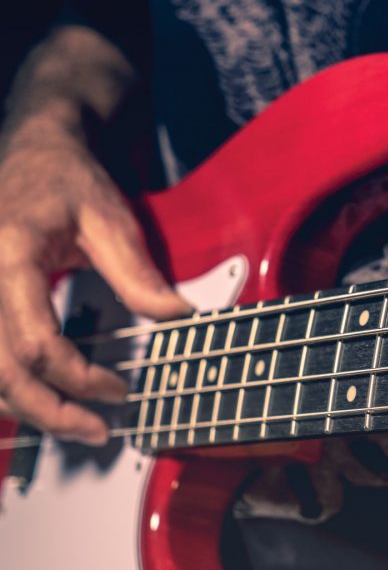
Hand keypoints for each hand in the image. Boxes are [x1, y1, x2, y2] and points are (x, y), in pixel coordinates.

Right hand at [0, 141, 191, 444]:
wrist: (38, 151)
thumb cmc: (68, 177)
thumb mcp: (110, 219)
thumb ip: (138, 273)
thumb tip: (176, 318)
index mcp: (10, 259)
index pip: (38, 344)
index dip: (81, 379)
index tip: (120, 390)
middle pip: (2, 372)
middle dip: (50, 412)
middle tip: (96, 431)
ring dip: (26, 407)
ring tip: (74, 423)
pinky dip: (11, 385)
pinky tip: (43, 396)